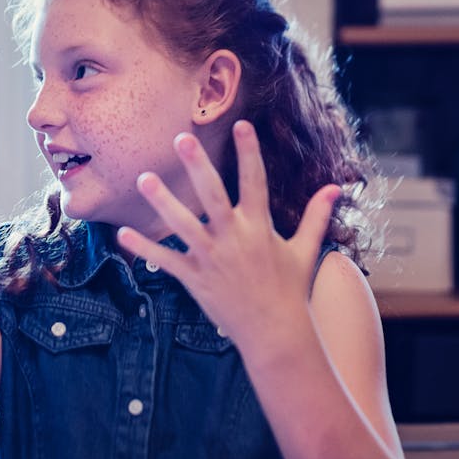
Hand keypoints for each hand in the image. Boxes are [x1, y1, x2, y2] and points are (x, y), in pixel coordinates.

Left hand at [116, 120, 339, 358]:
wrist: (275, 334)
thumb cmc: (290, 290)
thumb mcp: (305, 250)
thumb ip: (316, 216)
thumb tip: (335, 187)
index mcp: (260, 228)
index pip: (256, 182)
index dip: (250, 153)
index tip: (241, 125)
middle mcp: (234, 239)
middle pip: (213, 196)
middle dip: (198, 166)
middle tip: (181, 138)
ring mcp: (213, 259)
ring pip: (184, 226)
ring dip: (163, 202)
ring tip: (144, 178)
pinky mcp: (196, 279)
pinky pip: (166, 260)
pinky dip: (144, 248)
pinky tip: (122, 232)